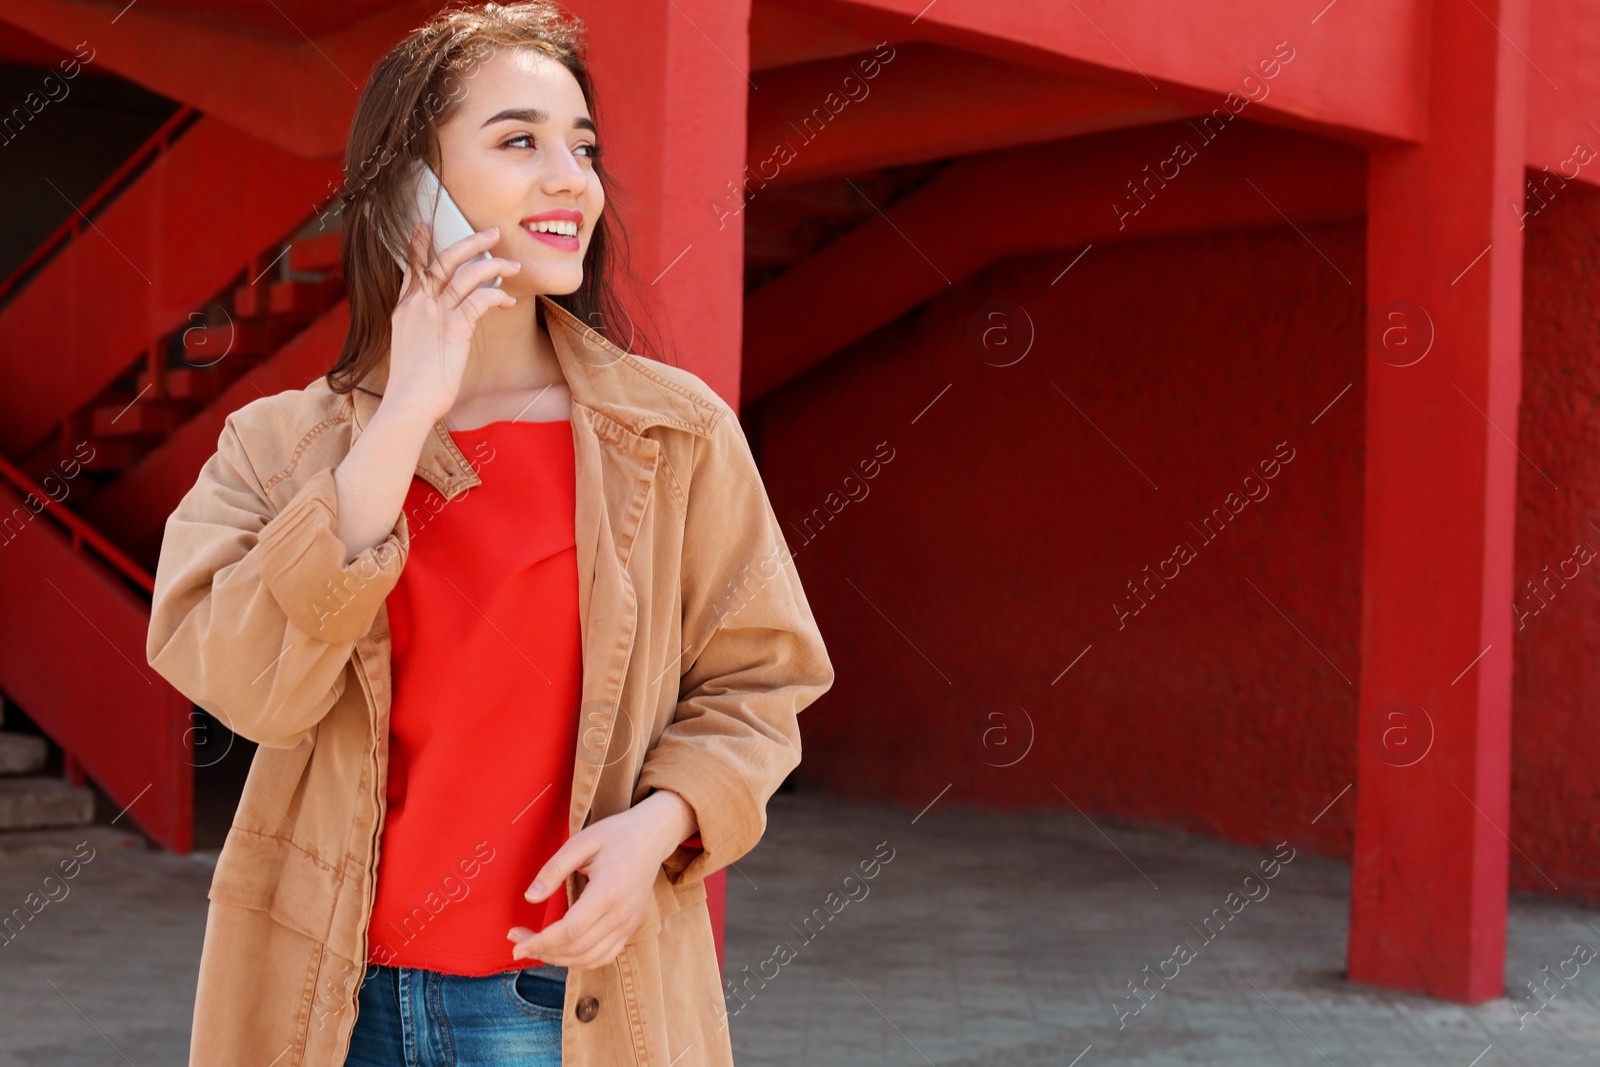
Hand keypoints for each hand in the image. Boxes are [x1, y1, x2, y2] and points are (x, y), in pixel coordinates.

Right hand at [381, 222, 521, 426]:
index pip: (412, 268)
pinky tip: (506, 300)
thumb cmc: (412, 384)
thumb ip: (419, 329)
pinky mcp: (454, 327)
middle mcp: (418, 305)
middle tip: (492, 232)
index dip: (419, 246)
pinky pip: (481, 299)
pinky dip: (497, 295)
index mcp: (404, 309)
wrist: (407, 403)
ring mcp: (435, 314)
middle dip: (470, 242)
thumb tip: (434, 328)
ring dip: (494, 265)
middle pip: (444, 260)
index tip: (424, 226)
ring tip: (513, 264)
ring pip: (467, 274)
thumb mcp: (408, 348)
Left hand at [507, 791, 695, 968]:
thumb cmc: (616, 835)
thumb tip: (530, 898)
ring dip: (558, 959)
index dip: (540, 942)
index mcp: (608, 892)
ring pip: (589, 958)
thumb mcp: (581, 842)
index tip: (516, 943)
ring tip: (535, 947)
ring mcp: (628, 925)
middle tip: (517, 940)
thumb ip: (554, 870)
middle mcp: (621, 915)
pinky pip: (603, 957)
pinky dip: (579, 961)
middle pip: (576, 948)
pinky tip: (561, 951)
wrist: (652, 838)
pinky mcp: (629, 928)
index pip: (570, 930)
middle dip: (541, 950)